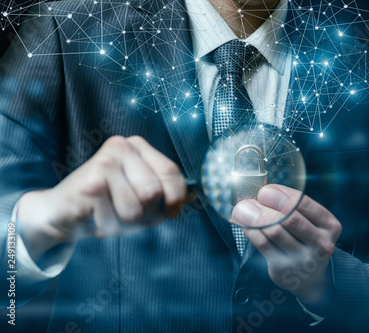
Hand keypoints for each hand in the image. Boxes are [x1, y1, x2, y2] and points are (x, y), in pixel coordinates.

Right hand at [17, 136, 186, 260]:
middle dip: (147, 215)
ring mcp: (105, 161)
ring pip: (137, 208)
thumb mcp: (142, 196)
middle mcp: (122, 146)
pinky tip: (95, 215)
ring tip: (111, 214)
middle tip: (128, 215)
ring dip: (126, 223)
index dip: (175, 199)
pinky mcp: (90, 181)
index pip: (172, 173)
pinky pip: (116, 217)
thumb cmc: (108, 205)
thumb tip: (196, 194)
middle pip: (155, 193)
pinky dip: (108, 226)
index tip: (169, 212)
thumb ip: (167, 193)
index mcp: (138, 146)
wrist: (61, 212)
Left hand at [232, 184, 341, 304]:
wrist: (309, 276)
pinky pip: (263, 245)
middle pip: (289, 219)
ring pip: (275, 232)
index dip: (281, 195)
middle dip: (266, 206)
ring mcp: (303, 259)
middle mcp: (320, 244)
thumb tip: (264, 191)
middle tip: (249, 200)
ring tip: (243, 209)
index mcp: (329, 225)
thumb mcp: (310, 221)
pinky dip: (251, 231)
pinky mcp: (285, 269)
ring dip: (254, 217)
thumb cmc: (305, 239)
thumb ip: (292, 206)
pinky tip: (244, 224)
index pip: (303, 204)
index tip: (265, 190)